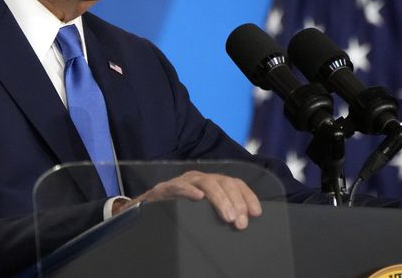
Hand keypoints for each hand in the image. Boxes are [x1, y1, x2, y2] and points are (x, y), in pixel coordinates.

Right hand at [112, 170, 261, 228]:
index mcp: (212, 183)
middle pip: (224, 182)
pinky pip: (178, 186)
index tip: (256, 213)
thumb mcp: (202, 212)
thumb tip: (242, 222)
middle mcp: (200, 178)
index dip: (248, 196)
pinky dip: (188, 190)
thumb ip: (219, 212)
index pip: (235, 183)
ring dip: (219, 198)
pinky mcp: (165, 188)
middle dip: (236, 202)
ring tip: (228, 216)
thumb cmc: (179, 211)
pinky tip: (198, 198)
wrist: (144, 209)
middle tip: (240, 222)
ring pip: (207, 182)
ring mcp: (183, 181)